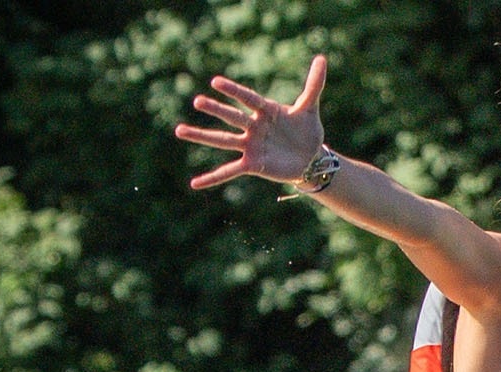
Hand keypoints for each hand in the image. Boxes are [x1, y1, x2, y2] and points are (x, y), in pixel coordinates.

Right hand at [174, 55, 328, 190]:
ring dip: (201, 136)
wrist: (311, 158)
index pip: (248, 98)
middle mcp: (253, 127)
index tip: (216, 82)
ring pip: (223, 140)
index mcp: (265, 110)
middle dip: (216, 110)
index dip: (234, 91)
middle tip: (197, 101)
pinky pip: (229, 171)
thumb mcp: (310, 108)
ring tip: (179, 130)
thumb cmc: (306, 130)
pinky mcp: (252, 164)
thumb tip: (321, 58)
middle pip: (232, 117)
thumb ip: (313, 84)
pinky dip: (212, 178)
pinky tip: (195, 183)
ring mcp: (251, 146)